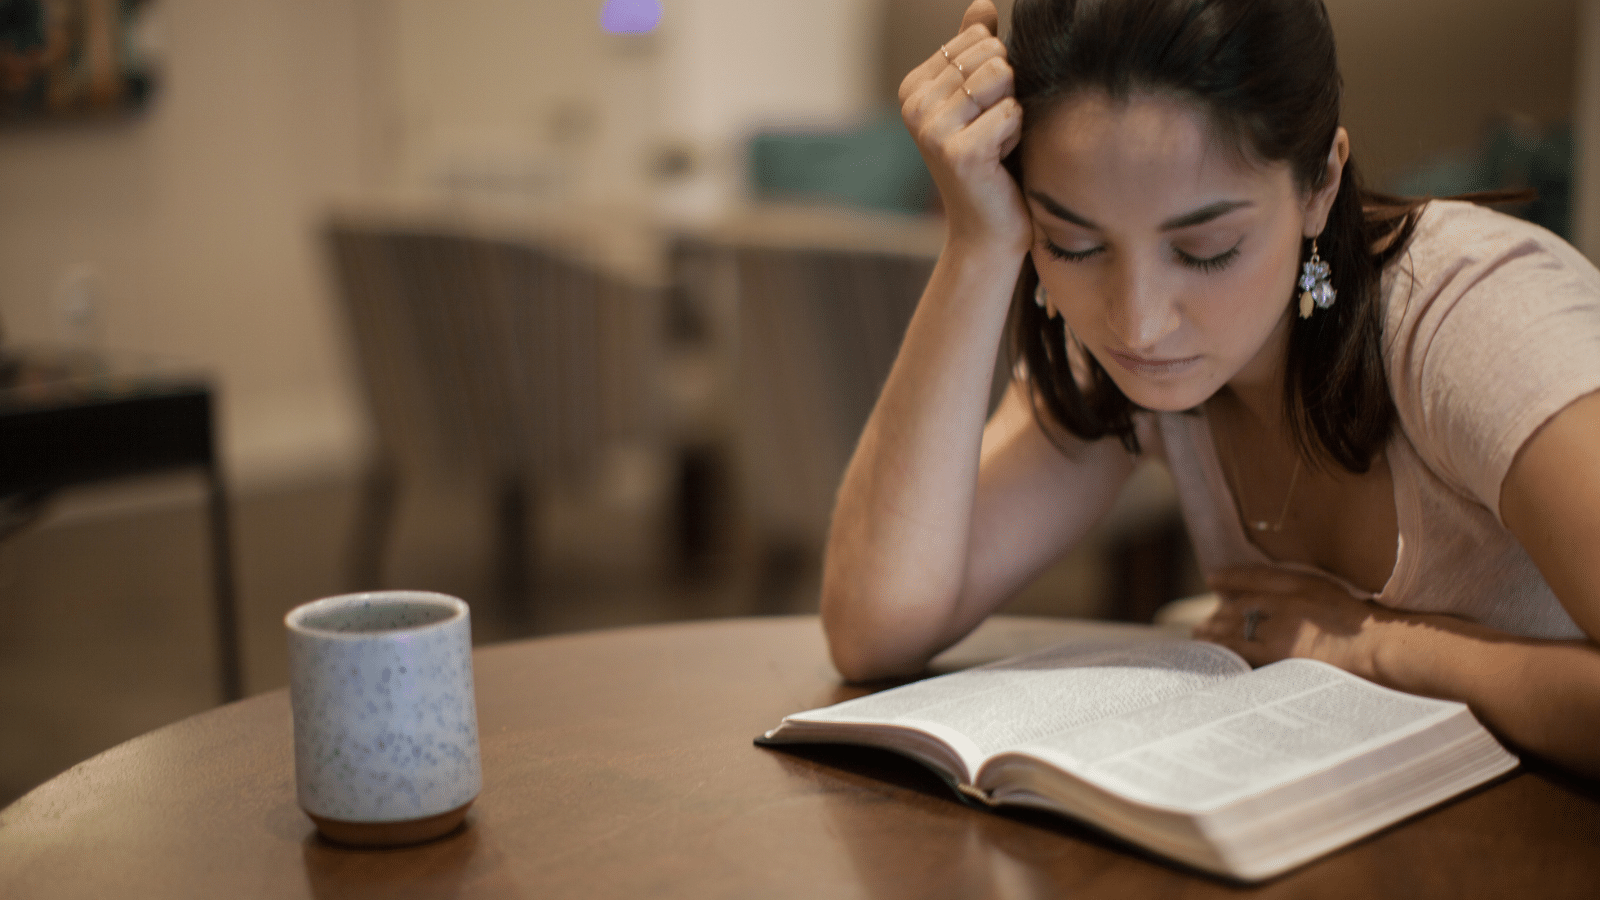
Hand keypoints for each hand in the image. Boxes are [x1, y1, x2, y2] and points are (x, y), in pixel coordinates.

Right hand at [899, 0, 1028, 256]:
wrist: (989, 228)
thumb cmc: (993, 160)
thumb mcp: (983, 98)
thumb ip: (978, 50)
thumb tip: (982, 5)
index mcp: (914, 86)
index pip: (979, 38)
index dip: (999, 70)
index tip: (984, 111)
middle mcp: (914, 105)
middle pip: (992, 54)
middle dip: (1008, 89)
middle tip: (994, 130)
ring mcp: (932, 129)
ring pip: (1002, 78)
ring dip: (1014, 111)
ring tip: (998, 142)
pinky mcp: (958, 153)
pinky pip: (1012, 112)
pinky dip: (1018, 134)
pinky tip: (1001, 160)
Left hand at [1194, 567, 1400, 678]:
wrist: (1382, 648)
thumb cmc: (1374, 631)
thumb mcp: (1342, 599)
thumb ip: (1314, 600)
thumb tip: (1292, 608)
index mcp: (1306, 584)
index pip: (1259, 576)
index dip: (1233, 577)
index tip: (1213, 579)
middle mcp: (1287, 601)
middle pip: (1242, 604)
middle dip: (1220, 612)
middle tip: (1203, 621)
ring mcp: (1280, 626)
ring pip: (1237, 627)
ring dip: (1215, 632)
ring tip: (1201, 637)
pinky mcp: (1277, 652)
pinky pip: (1241, 650)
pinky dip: (1224, 651)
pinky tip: (1214, 656)